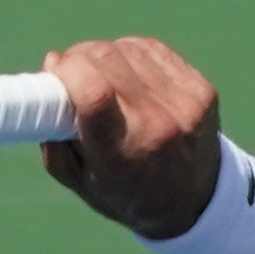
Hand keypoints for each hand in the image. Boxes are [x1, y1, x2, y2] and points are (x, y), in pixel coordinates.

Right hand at [39, 37, 222, 239]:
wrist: (195, 204)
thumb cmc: (124, 192)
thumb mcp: (79, 180)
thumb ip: (53, 129)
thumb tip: (52, 61)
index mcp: (122, 158)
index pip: (94, 93)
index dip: (69, 71)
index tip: (58, 75)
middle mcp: (158, 129)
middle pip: (106, 59)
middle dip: (80, 58)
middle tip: (74, 73)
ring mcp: (185, 107)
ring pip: (127, 49)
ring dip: (106, 56)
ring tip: (105, 81)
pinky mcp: (202, 90)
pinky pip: (152, 49)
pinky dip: (132, 55)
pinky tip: (129, 76)